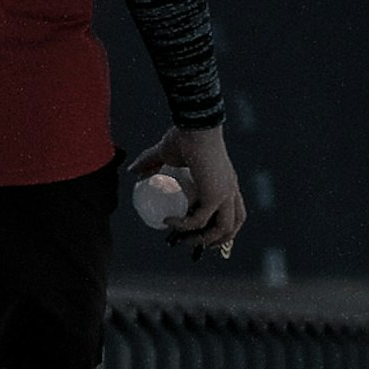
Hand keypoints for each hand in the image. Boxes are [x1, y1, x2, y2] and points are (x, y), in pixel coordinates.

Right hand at [135, 123, 244, 260]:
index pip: (235, 213)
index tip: (202, 235)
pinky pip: (200, 220)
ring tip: (183, 239)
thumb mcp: (166, 153)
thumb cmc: (184, 135)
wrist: (194, 125)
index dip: (223, 228)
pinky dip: (185, 226)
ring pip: (223, 229)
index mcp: (227, 183)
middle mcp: (230, 190)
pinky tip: (170, 222)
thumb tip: (133, 171)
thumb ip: (150, 161)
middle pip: (233, 225)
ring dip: (203, 239)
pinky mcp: (214, 196)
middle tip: (194, 243)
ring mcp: (225, 194)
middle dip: (216, 240)